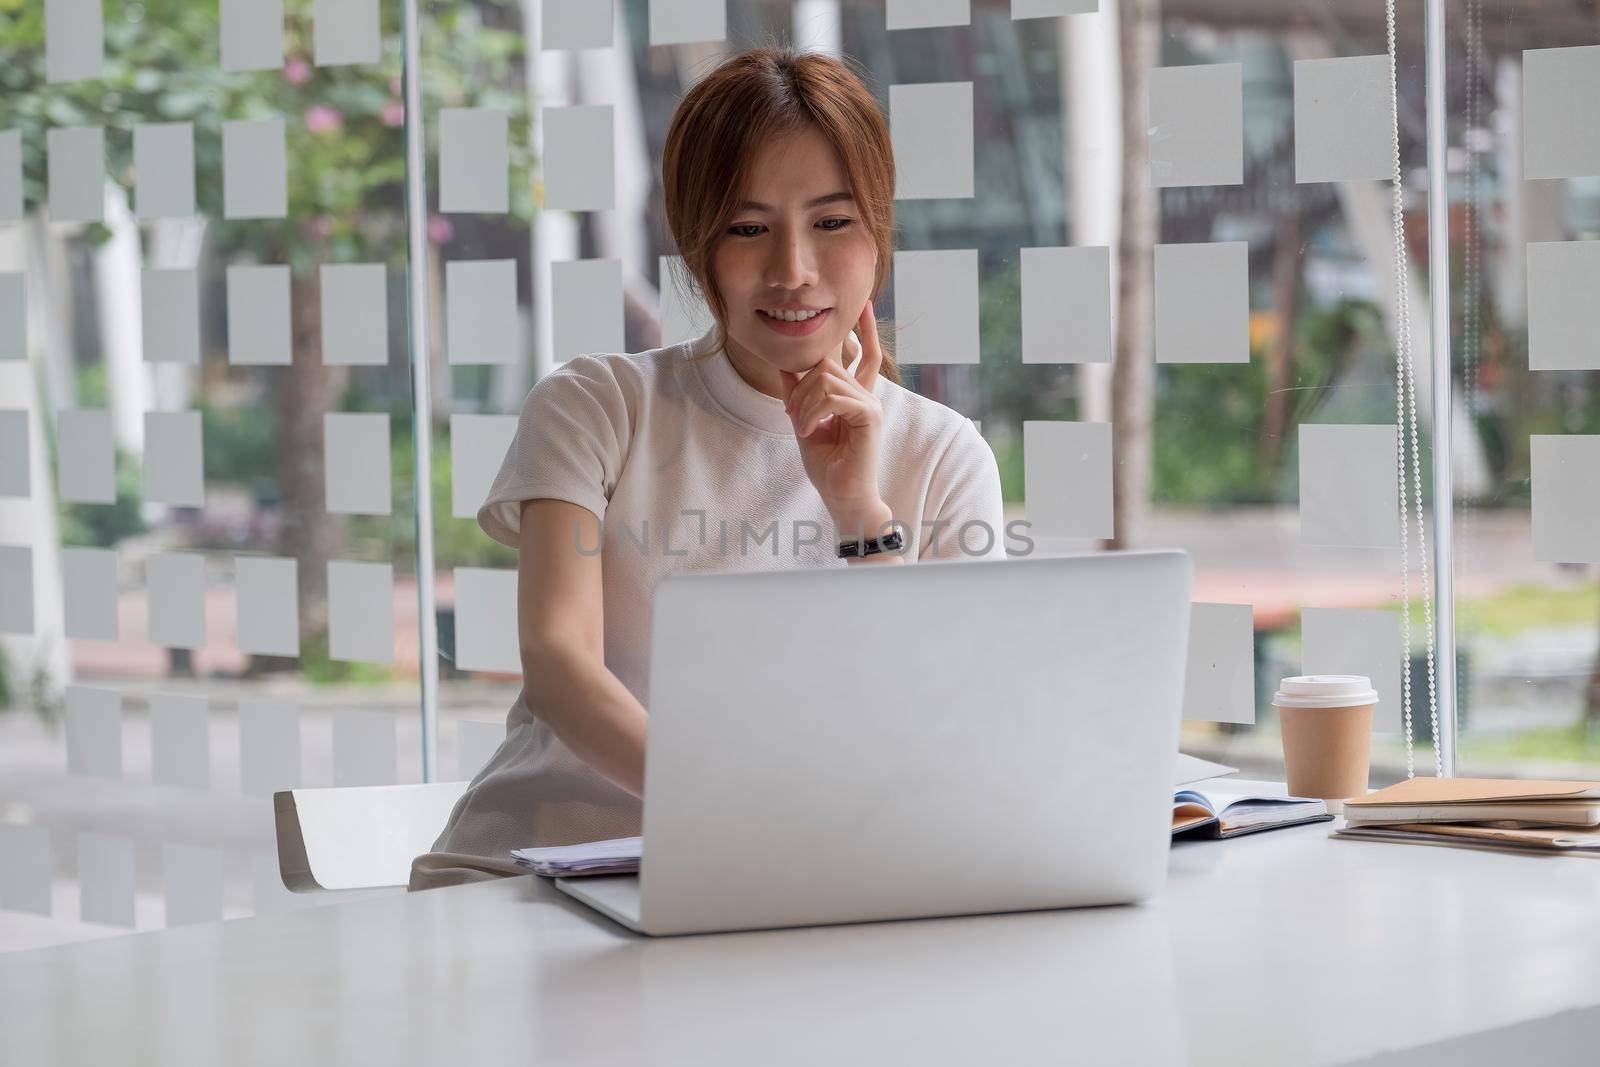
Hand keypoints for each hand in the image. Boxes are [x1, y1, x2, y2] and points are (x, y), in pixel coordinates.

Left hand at [779, 301, 890, 532]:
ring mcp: (869, 404)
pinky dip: (813, 412)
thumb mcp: (804, 420)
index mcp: (855, 396)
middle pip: (828, 364)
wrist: (842, 496)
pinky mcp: (869, 416)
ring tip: (800, 426)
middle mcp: (866, 395)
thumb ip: (797, 391)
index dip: (865, 329)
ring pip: (826, 379)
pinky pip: (833, 397)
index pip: (864, 354)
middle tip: (792, 414)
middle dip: (800, 386)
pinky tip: (808, 430)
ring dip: (803, 402)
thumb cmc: (827, 466)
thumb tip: (785, 363)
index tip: (866, 305)